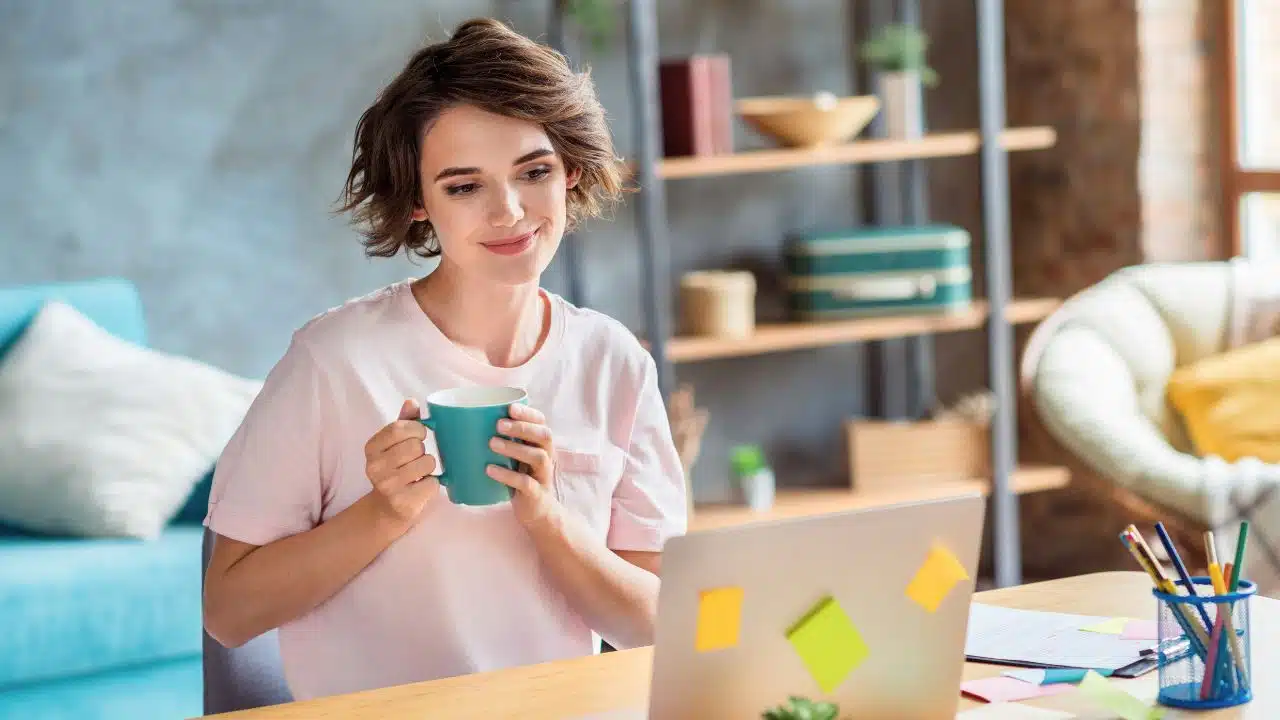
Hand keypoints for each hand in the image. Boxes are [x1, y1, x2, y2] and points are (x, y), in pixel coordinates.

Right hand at [363, 399, 438, 532]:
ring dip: (429, 467)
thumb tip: (412, 402)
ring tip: (418, 473)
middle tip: (416, 458)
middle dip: (423, 450)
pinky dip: (432, 484)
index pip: (399, 428)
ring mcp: (388, 486)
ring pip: (426, 464)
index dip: (416, 428)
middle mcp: (375, 467)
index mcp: (371, 447)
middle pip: (415, 446)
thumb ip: (404, 421)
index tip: (420, 434)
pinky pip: (432, 484)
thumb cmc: (395, 468)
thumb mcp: (394, 443)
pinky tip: (420, 487)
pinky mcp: (403, 503)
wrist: (387, 507)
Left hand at [487, 403, 559, 529]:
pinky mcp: (536, 494)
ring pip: (537, 457)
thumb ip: (503, 441)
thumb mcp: (516, 457)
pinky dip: (508, 475)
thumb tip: (463, 424)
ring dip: (515, 448)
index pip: (541, 422)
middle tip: (498, 424)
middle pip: (543, 436)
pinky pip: (526, 483)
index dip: (528, 413)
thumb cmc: (520, 477)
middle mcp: (546, 456)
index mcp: (540, 443)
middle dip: (522, 427)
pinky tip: (490, 469)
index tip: (510, 407)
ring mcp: (543, 475)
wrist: (537, 511)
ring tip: (492, 443)